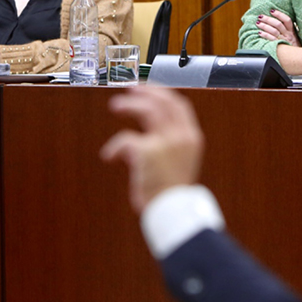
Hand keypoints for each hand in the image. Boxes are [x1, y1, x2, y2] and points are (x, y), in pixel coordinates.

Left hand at [100, 87, 204, 213]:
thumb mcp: (180, 162)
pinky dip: (114, 147)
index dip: (164, 94)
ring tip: (116, 106)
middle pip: (163, 102)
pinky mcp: (148, 151)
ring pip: (147, 110)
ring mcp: (166, 142)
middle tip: (130, 90)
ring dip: (129, 105)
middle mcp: (182, 136)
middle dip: (145, 93)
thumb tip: (148, 132)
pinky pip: (126, 139)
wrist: (173, 210)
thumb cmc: (173, 192)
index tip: (150, 91)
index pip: (180, 105)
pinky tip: (109, 156)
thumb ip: (171, 144)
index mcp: (192, 137)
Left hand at [256, 9, 300, 46]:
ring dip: (265, 26)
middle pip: (278, 24)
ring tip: (258, 23)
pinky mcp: (280, 46)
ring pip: (274, 31)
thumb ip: (287, 30)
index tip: (272, 10)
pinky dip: (265, 35)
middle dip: (268, 19)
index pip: (287, 20)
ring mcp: (284, 40)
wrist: (298, 57)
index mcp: (292, 31)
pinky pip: (271, 39)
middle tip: (260, 16)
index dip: (279, 14)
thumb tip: (276, 21)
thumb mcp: (294, 37)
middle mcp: (288, 35)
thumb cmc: (294, 47)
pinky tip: (260, 33)